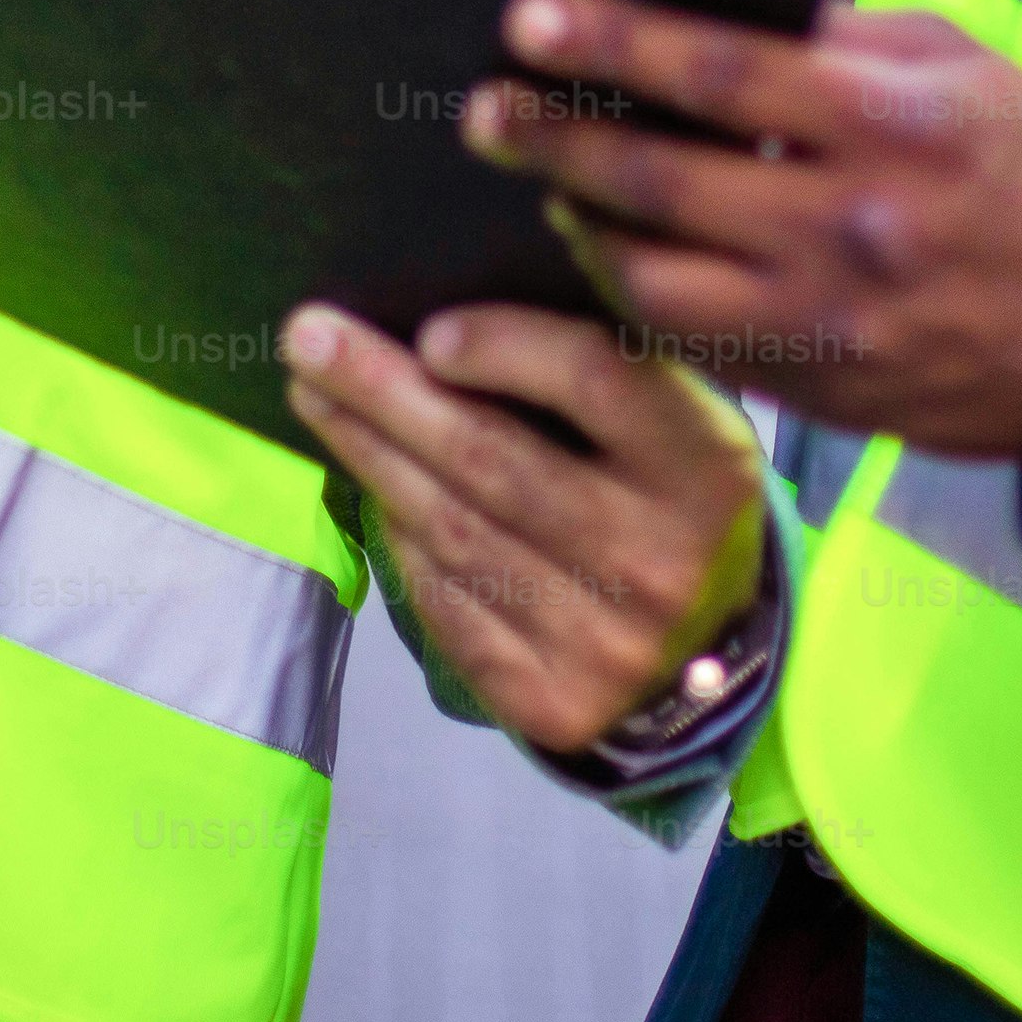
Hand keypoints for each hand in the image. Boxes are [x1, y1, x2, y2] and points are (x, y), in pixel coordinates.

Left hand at [281, 298, 767, 753]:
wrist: (714, 653)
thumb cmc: (669, 496)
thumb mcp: (675, 420)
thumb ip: (595, 366)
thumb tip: (441, 319)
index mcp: (705, 466)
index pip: (595, 382)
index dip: (505, 346)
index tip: (428, 330)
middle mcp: (659, 559)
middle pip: (493, 460)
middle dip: (385, 392)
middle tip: (308, 338)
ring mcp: (604, 642)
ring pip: (453, 532)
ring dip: (370, 455)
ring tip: (317, 395)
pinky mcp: (550, 702)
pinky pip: (448, 602)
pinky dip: (404, 539)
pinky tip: (376, 487)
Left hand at [469, 0, 1021, 462]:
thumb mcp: (974, 72)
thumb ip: (861, 39)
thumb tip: (762, 16)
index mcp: (883, 126)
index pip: (716, 72)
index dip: (612, 42)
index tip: (528, 20)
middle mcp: (841, 224)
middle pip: (658, 176)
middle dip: (554, 137)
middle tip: (483, 112)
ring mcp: (822, 320)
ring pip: (651, 279)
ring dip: (582, 227)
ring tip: (547, 188)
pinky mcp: (813, 390)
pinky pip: (690, 345)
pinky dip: (634, 300)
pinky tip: (610, 261)